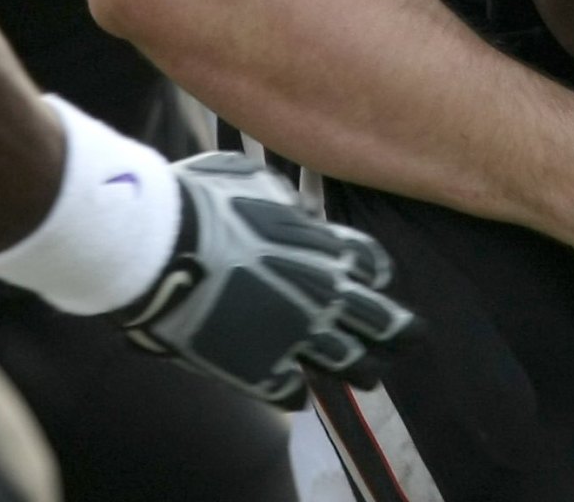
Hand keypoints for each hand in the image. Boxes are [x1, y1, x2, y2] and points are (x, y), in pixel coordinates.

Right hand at [117, 153, 415, 405]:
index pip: (371, 266)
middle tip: (409, 340)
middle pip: (381, 321)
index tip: (376, 284)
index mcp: (325, 247)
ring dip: (362, 370)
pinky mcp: (263, 371)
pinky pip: (292, 392)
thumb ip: (279, 199)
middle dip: (398, 332)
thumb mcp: (252, 179)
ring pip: (349, 362)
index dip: (375, 277)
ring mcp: (298, 337)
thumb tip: (287, 207)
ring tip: (369, 377)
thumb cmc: (203, 204)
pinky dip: (296, 393)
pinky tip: (297, 395)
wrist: (164, 251)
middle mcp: (325, 295)